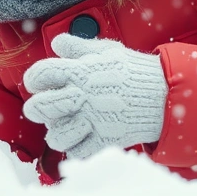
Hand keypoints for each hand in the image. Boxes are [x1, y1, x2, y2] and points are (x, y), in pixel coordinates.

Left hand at [23, 33, 166, 158]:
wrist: (164, 93)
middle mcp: (84, 96)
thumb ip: (79, 47)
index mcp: (81, 71)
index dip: (33, 79)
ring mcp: (94, 120)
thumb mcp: (107, 51)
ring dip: (57, 132)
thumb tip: (56, 43)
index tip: (35, 83)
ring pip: (56, 136)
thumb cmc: (133, 71)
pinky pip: (78, 152)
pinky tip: (83, 136)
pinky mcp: (106, 139)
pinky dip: (78, 147)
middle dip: (36, 109)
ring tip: (66, 125)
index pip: (42, 73)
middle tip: (40, 109)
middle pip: (41, 107)